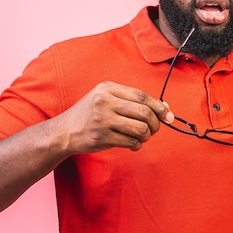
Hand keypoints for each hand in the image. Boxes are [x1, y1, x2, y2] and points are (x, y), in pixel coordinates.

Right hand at [51, 81, 173, 153]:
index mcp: (108, 88)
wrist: (65, 131)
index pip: (142, 96)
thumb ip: (134, 102)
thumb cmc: (91, 115)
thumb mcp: (108, 100)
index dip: (159, 107)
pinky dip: (137, 145)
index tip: (168, 115)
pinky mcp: (101, 137)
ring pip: (140, 128)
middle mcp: (105, 101)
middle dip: (155, 123)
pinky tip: (133, 144)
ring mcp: (102, 119)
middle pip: (144, 112)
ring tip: (143, 137)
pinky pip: (131, 142)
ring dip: (147, 136)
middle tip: (154, 129)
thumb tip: (165, 108)